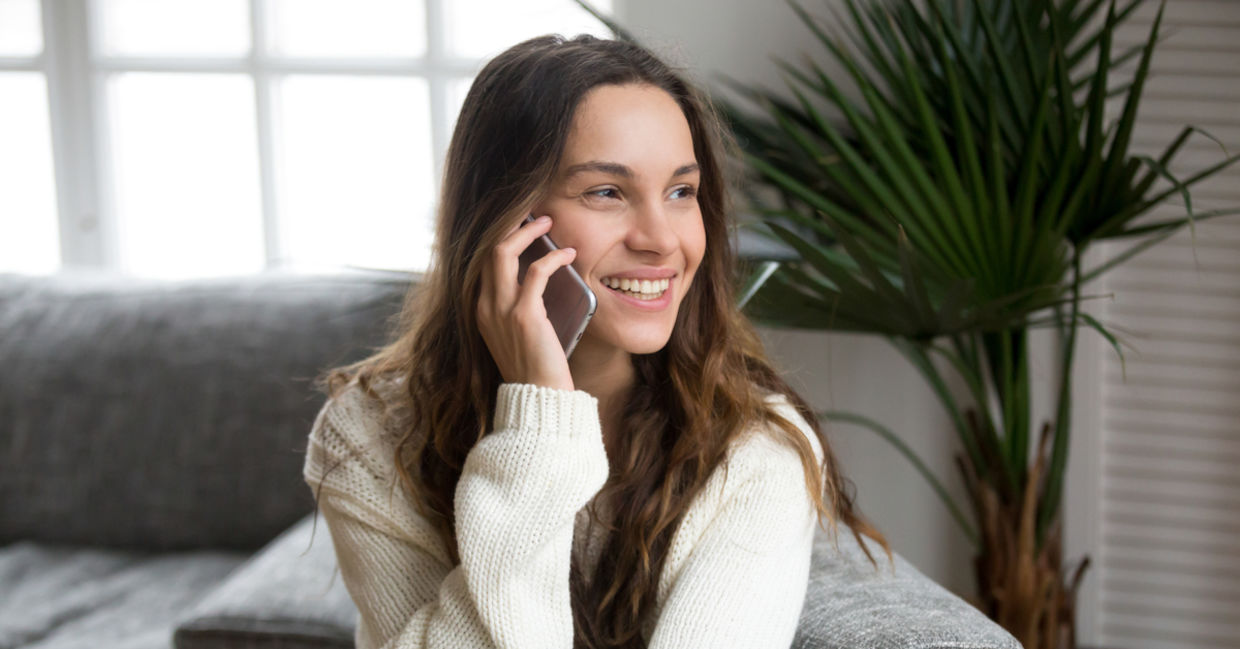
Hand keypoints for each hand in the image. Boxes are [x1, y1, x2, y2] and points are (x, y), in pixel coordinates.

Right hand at [477, 214, 576, 391]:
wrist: (539, 399)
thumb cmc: (535, 367)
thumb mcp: (516, 334)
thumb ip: (517, 308)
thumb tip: (537, 277)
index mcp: (481, 310)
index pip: (482, 262)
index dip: (500, 237)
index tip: (520, 224)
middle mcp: (484, 307)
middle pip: (486, 249)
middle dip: (510, 225)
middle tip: (534, 215)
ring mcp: (501, 311)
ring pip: (503, 251)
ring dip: (528, 230)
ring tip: (549, 222)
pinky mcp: (524, 316)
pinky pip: (537, 272)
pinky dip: (554, 258)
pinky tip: (569, 255)